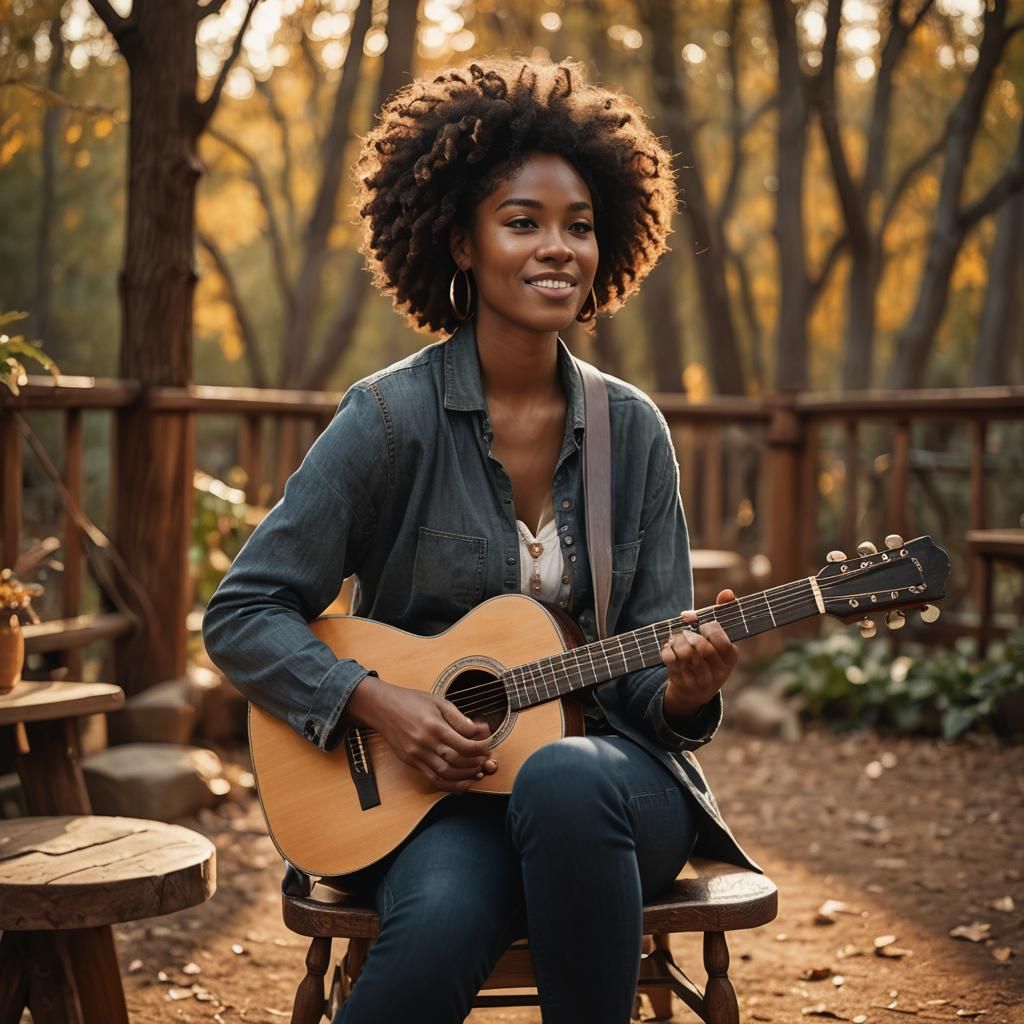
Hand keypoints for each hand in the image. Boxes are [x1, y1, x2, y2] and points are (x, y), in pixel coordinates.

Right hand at [345, 676, 497, 792]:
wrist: (382, 707)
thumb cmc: (411, 701)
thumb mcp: (438, 702)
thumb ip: (458, 718)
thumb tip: (478, 730)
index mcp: (434, 725)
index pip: (464, 744)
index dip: (480, 748)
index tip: (488, 745)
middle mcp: (425, 742)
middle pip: (457, 760)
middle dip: (476, 762)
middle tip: (486, 759)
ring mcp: (417, 755)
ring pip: (446, 774)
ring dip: (465, 776)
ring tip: (478, 771)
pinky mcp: (411, 762)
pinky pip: (432, 779)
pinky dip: (450, 785)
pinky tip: (462, 784)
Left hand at [661, 588, 739, 720]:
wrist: (693, 692)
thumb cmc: (707, 656)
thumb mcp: (718, 639)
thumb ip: (723, 613)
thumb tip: (728, 592)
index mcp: (730, 660)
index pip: (722, 641)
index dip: (709, 629)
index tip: (702, 626)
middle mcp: (718, 673)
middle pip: (703, 648)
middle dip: (691, 635)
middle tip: (686, 632)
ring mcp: (700, 681)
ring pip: (686, 654)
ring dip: (678, 641)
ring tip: (677, 639)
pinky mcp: (682, 683)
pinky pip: (671, 661)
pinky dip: (667, 649)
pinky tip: (669, 647)